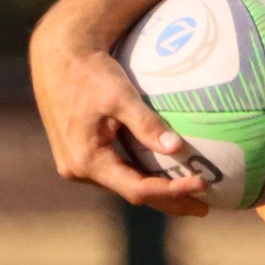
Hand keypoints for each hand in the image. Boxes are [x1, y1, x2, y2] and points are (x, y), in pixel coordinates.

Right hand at [30, 24, 211, 215]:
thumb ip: (146, 123)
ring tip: (192, 196)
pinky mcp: (81, 155)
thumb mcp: (119, 95)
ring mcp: (77, 165)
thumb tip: (178, 148)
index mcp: (86, 160)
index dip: (173, 192)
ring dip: (157, 191)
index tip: (204, 185)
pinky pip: (117, 171)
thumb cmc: (89, 72)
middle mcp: (78, 170)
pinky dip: (142, 175)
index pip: (138, 189)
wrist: (59, 56)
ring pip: (124, 184)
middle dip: (170, 202)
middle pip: (132, 194)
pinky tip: (166, 174)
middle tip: (205, 208)